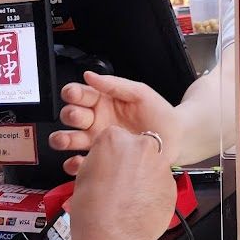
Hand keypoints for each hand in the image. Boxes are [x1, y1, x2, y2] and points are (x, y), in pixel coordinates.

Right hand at [50, 71, 182, 174]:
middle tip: (78, 116)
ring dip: (63, 139)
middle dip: (70, 115)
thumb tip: (89, 75)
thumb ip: (115, 84)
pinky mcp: (102, 159)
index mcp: (103, 101)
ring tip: (66, 140)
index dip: (73, 93)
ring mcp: (97, 141)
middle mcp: (96, 120)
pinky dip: (74, 164)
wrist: (176, 139)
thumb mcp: (140, 93)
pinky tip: (78, 161)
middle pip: (71, 116)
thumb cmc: (159, 114)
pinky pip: (81, 163)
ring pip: (70, 139)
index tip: (73, 94)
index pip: (80, 94)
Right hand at [70, 126, 175, 239]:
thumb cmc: (93, 211)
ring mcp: (160, 165)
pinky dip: (153, 191)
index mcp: (115, 139)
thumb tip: (106, 161)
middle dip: (131, 161)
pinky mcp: (172, 185)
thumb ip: (100, 160)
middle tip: (120, 181)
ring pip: (152, 165)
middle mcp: (141, 147)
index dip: (111, 153)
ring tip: (129, 197)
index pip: (115, 136)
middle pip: (138, 147)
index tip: (109, 165)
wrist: (112, 237)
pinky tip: (139, 205)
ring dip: (144, 176)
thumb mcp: (83, 175)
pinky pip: (161, 183)